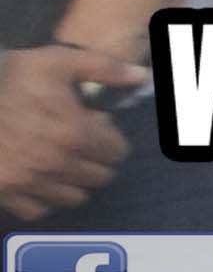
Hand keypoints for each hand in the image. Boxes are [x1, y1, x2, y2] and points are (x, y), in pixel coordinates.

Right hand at [0, 45, 135, 221]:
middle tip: (79, 143)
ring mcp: (29, 182)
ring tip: (60, 161)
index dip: (110, 138)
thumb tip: (141, 76)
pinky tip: (38, 179)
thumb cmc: (10, 78)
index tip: (95, 126)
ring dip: (73, 181)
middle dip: (96, 160)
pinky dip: (42, 199)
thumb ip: (104, 69)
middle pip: (99, 177)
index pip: (117, 152)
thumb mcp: (58, 61)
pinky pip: (38, 210)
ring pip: (73, 197)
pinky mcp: (6, 192)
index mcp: (74, 134)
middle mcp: (55, 164)